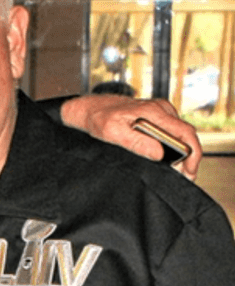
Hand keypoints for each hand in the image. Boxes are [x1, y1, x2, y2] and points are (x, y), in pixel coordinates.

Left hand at [61, 95, 201, 178]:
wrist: (92, 109)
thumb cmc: (99, 118)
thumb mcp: (112, 132)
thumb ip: (135, 142)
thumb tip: (159, 153)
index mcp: (153, 112)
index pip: (185, 132)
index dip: (193, 154)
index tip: (189, 171)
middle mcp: (161, 109)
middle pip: (186, 134)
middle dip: (189, 156)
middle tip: (183, 175)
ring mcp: (161, 111)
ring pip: (180, 134)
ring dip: (181, 152)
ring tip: (174, 170)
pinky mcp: (158, 116)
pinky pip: (172, 132)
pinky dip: (173, 146)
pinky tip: (165, 158)